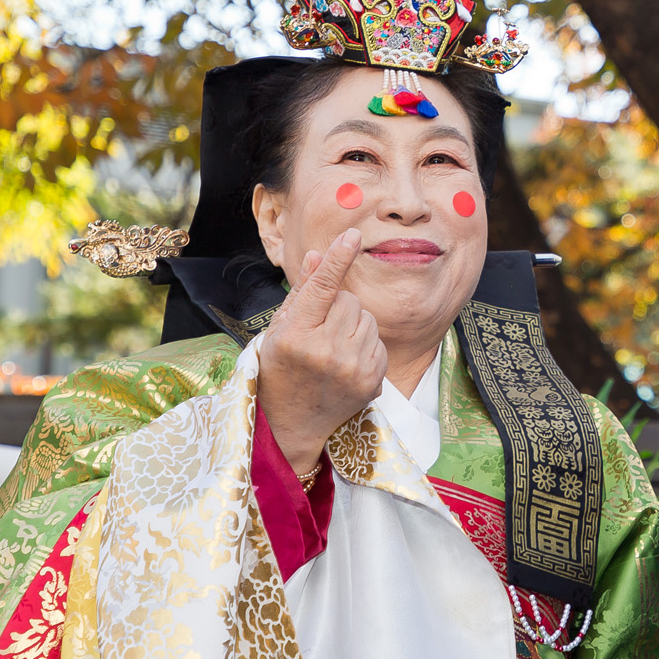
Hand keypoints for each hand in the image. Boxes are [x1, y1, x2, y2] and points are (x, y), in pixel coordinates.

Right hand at [257, 229, 388, 473]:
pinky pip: (379, 341)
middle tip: (320, 329)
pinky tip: (346, 361)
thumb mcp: (278, 330)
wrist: (290, 424)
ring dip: (354, 325)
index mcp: (296, 337)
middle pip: (350, 301)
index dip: (337, 259)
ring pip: (368, 318)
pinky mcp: (372, 381)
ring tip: (332, 347)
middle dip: (338, 307)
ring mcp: (352, 369)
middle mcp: (326, 352)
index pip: (322, 288)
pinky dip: (365, 345)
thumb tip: (318, 254)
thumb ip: (301, 292)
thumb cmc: (279, 370)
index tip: (353, 235)